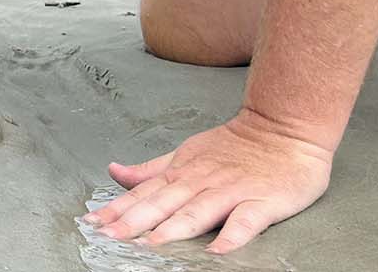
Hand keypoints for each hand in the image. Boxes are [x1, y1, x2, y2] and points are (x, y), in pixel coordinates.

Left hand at [84, 108, 332, 252]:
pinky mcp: (262, 201)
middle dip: (134, 220)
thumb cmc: (234, 146)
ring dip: (173, 228)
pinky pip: (246, 221)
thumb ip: (150, 169)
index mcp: (181, 173)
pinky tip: (217, 250)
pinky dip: (232, 235)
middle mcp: (201, 182)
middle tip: (110, 236)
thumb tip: (114, 172)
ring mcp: (231, 191)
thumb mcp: (185, 153)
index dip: (117, 208)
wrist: (284, 128)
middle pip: (163, 203)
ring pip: (198, 211)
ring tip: (151, 244)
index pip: (143, 193)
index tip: (93, 223)